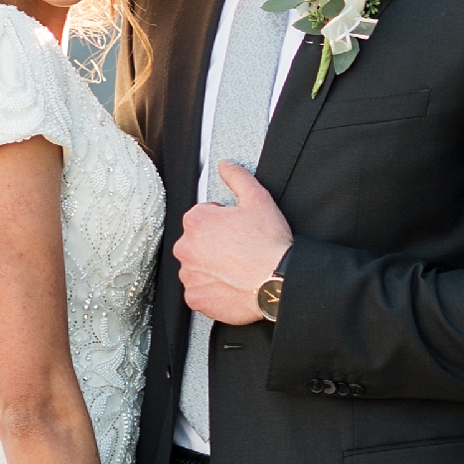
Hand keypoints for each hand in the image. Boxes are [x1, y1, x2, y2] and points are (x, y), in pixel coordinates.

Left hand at [175, 163, 291, 326]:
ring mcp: (189, 275)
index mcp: (196, 221)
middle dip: (213, 244)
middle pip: (196, 242)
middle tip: (238, 249)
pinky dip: (211, 288)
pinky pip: (199, 290)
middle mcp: (185, 248)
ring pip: (197, 266)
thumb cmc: (269, 245)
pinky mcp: (194, 298)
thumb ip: (238, 177)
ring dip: (211, 266)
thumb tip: (226, 165)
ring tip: (236, 267)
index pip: (202, 216)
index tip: (237, 230)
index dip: (223, 221)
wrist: (278, 283)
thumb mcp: (258, 200)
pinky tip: (230, 283)